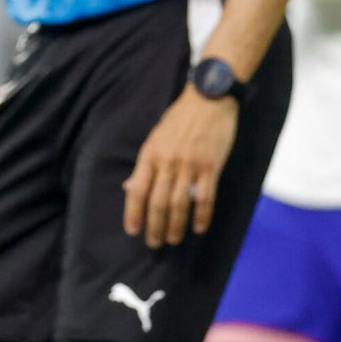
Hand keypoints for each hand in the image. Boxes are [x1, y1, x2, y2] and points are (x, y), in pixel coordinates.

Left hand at [123, 87, 236, 247]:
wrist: (209, 98)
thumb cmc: (180, 118)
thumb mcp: (155, 138)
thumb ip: (144, 165)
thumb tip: (129, 187)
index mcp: (150, 154)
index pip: (137, 190)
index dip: (133, 213)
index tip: (132, 230)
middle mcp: (167, 162)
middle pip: (157, 202)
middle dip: (154, 227)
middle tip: (154, 243)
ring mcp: (190, 165)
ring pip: (180, 204)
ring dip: (176, 226)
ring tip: (173, 240)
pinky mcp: (211, 166)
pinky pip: (205, 197)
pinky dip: (202, 215)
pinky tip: (199, 228)